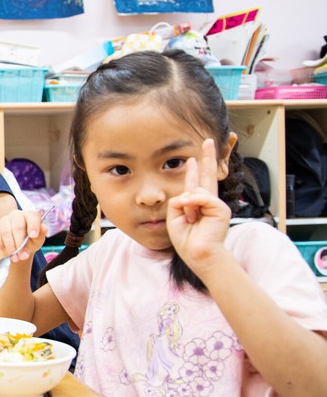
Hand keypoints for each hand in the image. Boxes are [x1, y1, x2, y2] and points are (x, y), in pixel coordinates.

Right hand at [0, 208, 48, 263]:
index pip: (32, 217)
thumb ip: (41, 234)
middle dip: (20, 243)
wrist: (19, 245)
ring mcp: (5, 219)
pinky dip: (1, 245)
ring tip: (15, 257)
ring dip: (10, 246)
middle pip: (17, 226)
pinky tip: (6, 250)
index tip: (34, 236)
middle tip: (23, 256)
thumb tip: (44, 227)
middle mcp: (17, 214)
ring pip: (6, 231)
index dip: (33, 226)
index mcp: (30, 215)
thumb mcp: (38, 240)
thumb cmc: (30, 240)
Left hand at [167, 138, 230, 269]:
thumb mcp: (175, 218)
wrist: (199, 255)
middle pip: (208, 175)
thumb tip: (187, 194)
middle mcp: (208, 202)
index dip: (195, 170)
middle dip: (208, 157)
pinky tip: (192, 215)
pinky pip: (203, 198)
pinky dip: (194, 205)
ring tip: (190, 219)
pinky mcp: (221, 209)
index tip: (193, 158)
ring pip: (197, 191)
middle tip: (208, 141)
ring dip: (188, 206)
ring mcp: (216, 205)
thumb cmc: (187, 240)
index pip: (196, 182)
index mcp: (197, 204)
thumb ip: (179, 202)